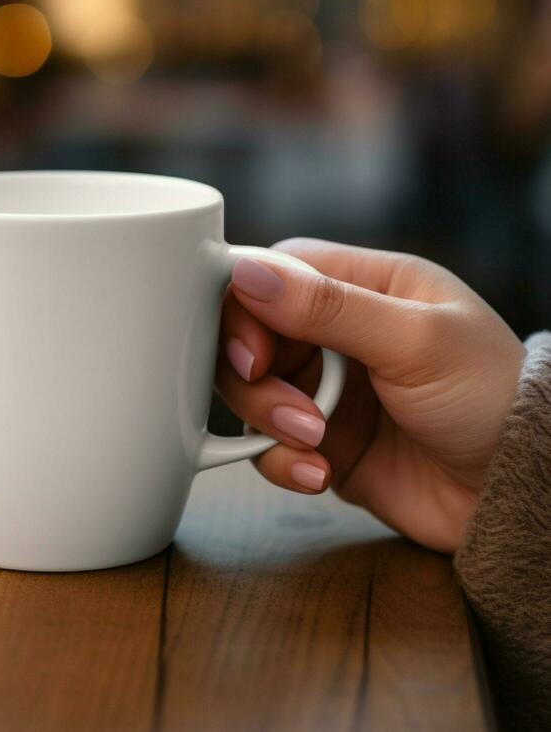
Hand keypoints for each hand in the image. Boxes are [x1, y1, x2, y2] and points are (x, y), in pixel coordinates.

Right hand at [217, 238, 524, 552]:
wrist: (522, 495)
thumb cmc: (491, 398)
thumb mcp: (415, 341)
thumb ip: (329, 307)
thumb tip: (248, 274)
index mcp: (365, 285)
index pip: (274, 273)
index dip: (245, 307)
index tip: (251, 353)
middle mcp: (338, 333)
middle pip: (250, 334)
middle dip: (255, 376)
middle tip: (290, 407)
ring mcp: (327, 389)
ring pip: (252, 392)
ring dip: (268, 420)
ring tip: (315, 442)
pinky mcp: (322, 442)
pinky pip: (269, 445)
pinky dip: (280, 461)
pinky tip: (319, 474)